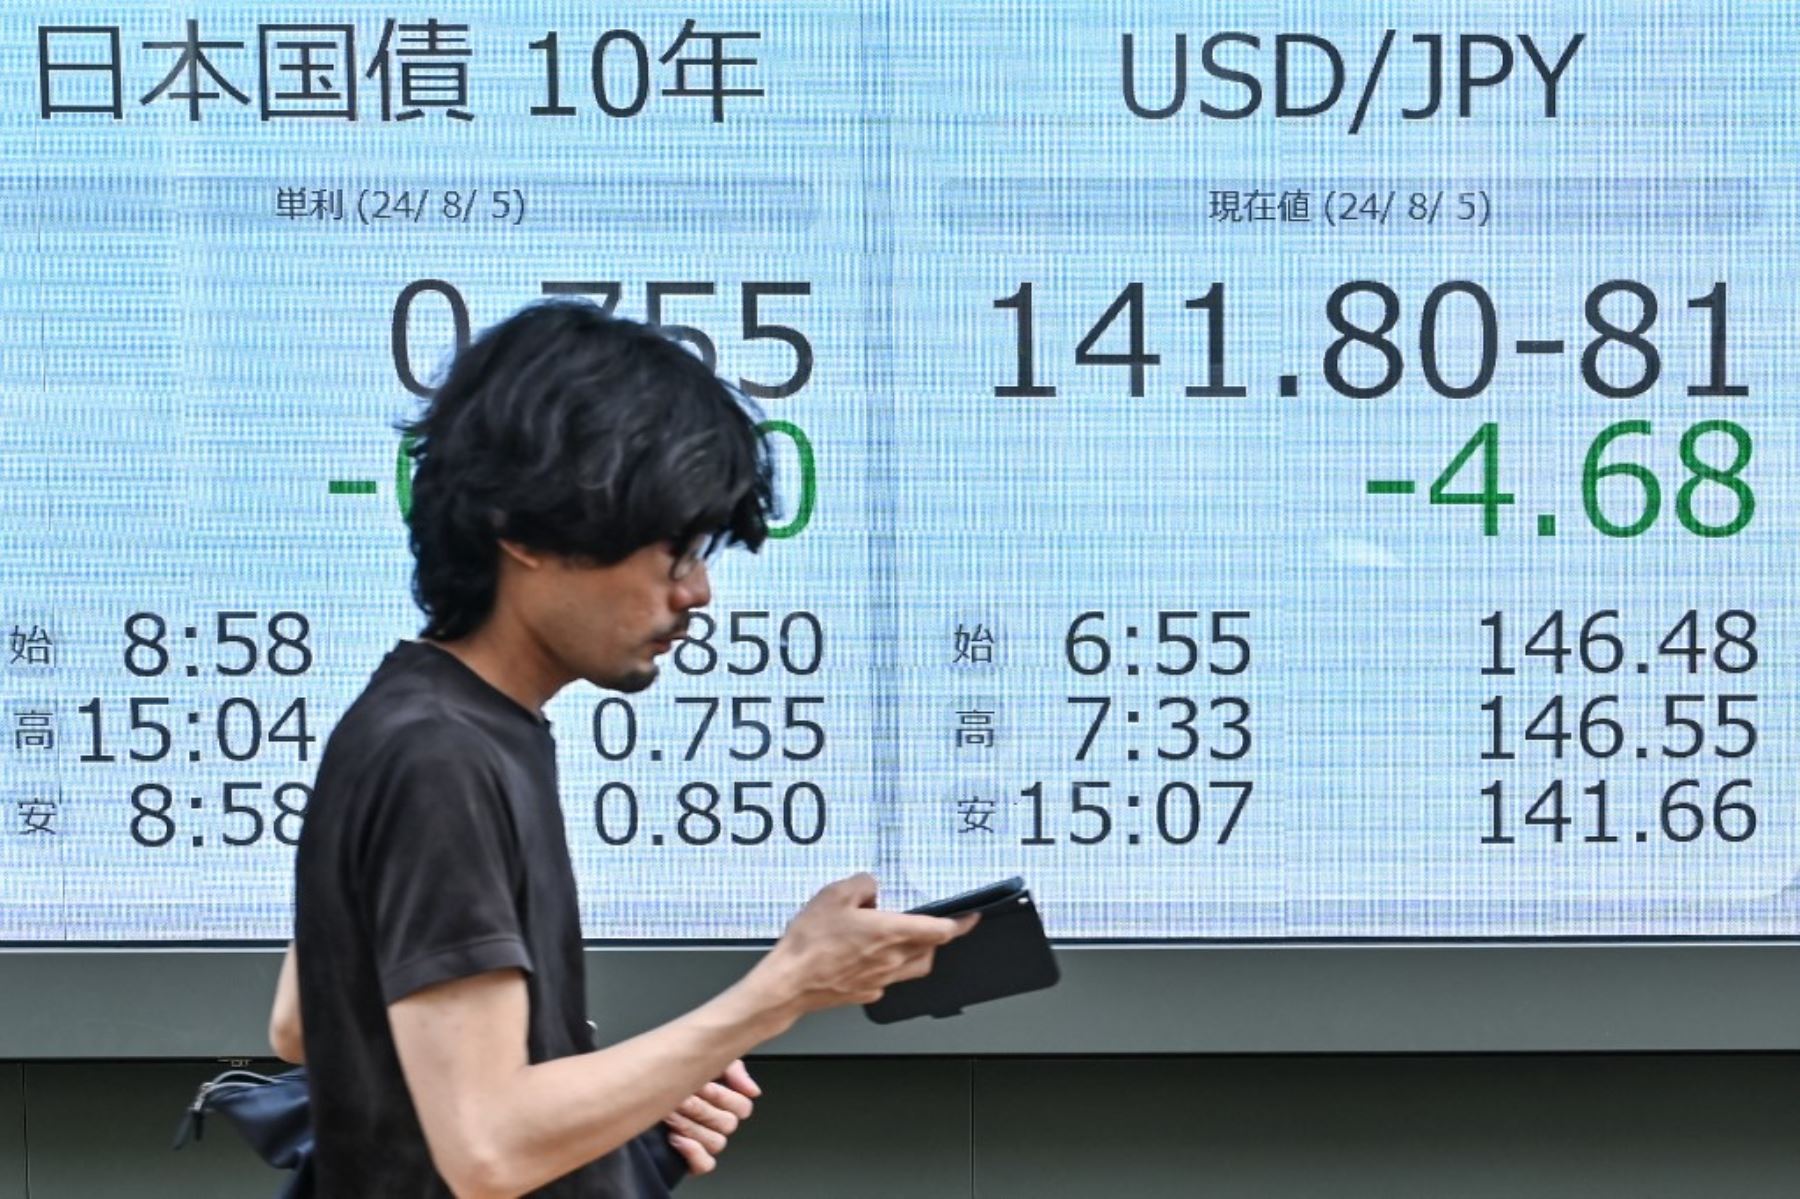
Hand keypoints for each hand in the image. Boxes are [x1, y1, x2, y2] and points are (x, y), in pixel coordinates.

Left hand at [663, 1059, 760, 1175]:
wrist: (636, 1090)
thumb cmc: (670, 1072)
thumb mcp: (703, 1057)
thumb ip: (732, 1068)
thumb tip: (753, 1090)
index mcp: (724, 1100)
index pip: (743, 1106)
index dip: (723, 1096)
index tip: (702, 1084)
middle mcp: (716, 1121)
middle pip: (728, 1123)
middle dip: (700, 1108)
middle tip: (680, 1097)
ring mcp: (704, 1140)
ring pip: (717, 1142)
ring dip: (691, 1126)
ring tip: (669, 1114)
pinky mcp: (691, 1159)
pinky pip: (705, 1164)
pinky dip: (693, 1152)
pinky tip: (675, 1138)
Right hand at [752, 874, 978, 1015]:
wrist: (788, 984)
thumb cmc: (810, 943)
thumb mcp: (834, 894)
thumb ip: (862, 883)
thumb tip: (872, 887)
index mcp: (890, 933)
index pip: (941, 931)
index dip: (961, 924)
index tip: (971, 917)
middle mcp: (892, 960)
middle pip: (931, 951)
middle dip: (936, 938)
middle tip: (932, 924)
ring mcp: (880, 980)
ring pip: (913, 968)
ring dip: (916, 953)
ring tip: (901, 940)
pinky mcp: (865, 993)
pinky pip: (888, 980)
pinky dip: (888, 968)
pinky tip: (869, 958)